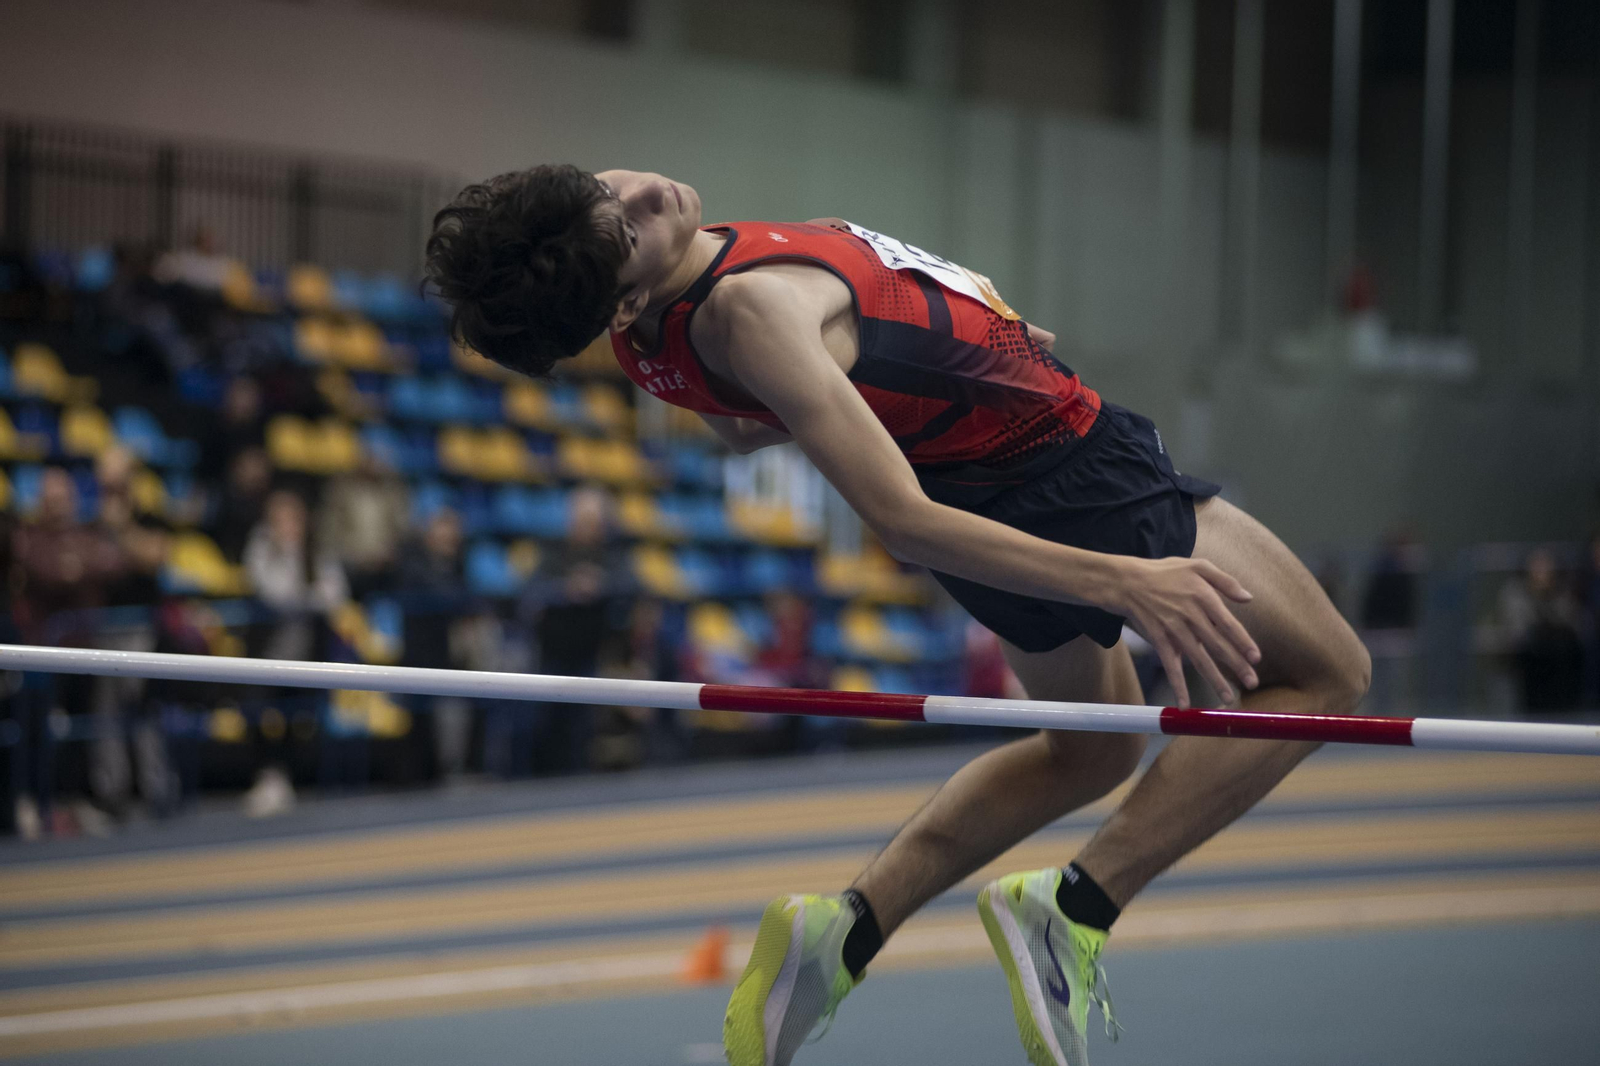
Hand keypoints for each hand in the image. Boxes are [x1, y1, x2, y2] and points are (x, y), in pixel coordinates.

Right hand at [1102, 556, 1260, 707]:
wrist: (1127, 582)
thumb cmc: (1164, 573)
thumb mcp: (1198, 566)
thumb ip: (1226, 581)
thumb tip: (1249, 599)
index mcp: (1203, 596)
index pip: (1228, 624)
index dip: (1242, 642)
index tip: (1256, 658)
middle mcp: (1191, 615)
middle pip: (1217, 645)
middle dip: (1236, 665)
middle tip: (1252, 682)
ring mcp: (1173, 629)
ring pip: (1198, 659)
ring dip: (1214, 679)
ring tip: (1228, 697)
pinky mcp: (1159, 640)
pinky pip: (1170, 666)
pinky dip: (1177, 685)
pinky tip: (1184, 703)